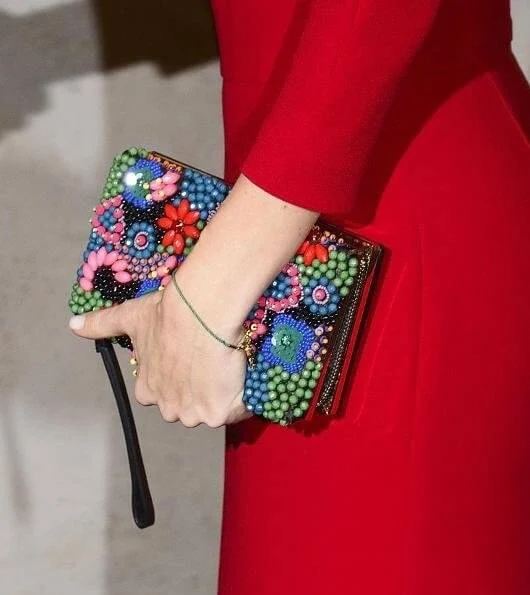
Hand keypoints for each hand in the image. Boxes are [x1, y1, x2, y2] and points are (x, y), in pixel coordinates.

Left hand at [69, 280, 251, 427]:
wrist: (199, 314)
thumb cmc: (167, 314)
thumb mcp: (130, 317)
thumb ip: (102, 324)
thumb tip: (73, 325)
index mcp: (148, 390)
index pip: (161, 394)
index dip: (178, 377)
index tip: (189, 359)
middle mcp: (168, 408)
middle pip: (188, 406)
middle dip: (199, 390)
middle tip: (211, 361)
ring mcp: (193, 414)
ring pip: (212, 409)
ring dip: (221, 393)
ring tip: (228, 365)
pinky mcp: (218, 414)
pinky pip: (235, 411)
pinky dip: (241, 399)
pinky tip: (243, 376)